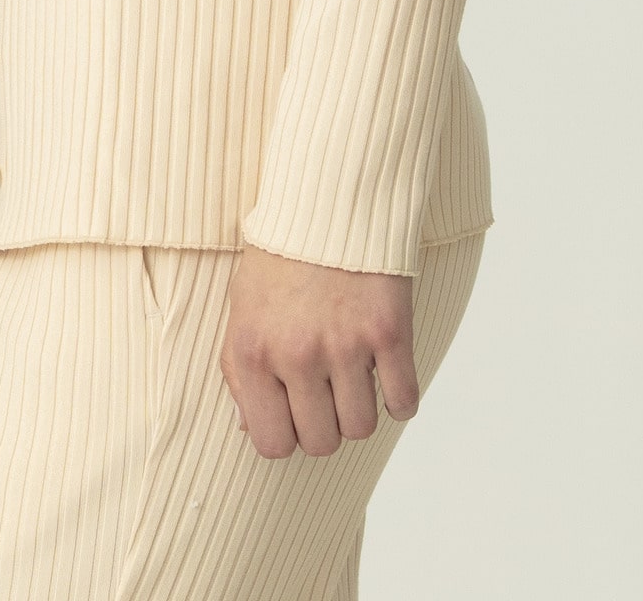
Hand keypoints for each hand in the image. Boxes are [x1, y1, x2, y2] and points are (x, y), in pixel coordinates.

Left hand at [218, 242, 418, 458]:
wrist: (330, 198)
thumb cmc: (281, 256)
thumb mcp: (242, 308)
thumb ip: (239, 372)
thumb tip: (249, 426)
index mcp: (253, 352)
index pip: (272, 443)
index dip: (287, 435)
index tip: (296, 412)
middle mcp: (297, 354)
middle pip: (322, 442)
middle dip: (325, 424)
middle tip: (327, 390)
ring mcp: (346, 344)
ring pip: (361, 428)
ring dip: (360, 409)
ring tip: (354, 374)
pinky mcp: (389, 331)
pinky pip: (404, 401)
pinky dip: (400, 397)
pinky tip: (387, 373)